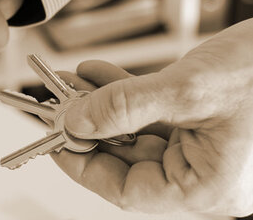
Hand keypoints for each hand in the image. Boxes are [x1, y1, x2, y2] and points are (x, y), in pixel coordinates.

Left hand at [52, 19, 252, 215]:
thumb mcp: (188, 89)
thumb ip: (124, 107)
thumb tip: (74, 123)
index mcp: (207, 189)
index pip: (125, 190)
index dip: (81, 163)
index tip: (53, 137)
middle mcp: (207, 178)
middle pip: (128, 162)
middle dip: (88, 127)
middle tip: (56, 103)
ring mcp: (210, 153)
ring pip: (139, 136)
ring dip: (103, 107)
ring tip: (71, 81)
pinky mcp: (212, 127)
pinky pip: (159, 119)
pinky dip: (128, 96)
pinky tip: (98, 74)